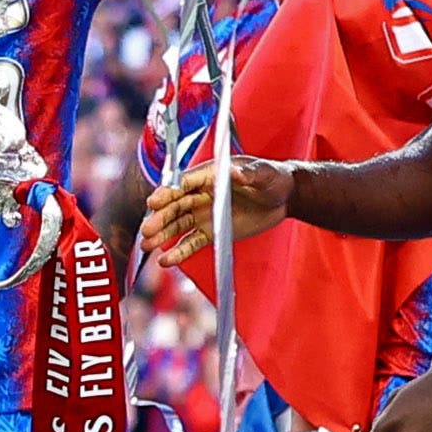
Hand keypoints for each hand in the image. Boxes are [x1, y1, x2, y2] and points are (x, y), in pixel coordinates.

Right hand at [136, 158, 289, 263]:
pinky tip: (166, 260)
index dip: (168, 192)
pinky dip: (179, 251)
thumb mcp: (265, 174)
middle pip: (176, 206)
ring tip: (147, 245)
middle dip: (160, 218)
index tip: (154, 201)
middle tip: (147, 230)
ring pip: (178, 225)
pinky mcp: (212, 231)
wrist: (284, 197)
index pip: (184, 183)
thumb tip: (236, 171)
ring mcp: (205, 213)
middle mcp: (202, 194)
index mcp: (210, 175)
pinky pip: (192, 242)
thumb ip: (250, 173)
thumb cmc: (273, 178)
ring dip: (162, 235)